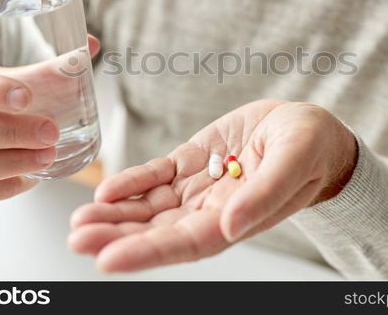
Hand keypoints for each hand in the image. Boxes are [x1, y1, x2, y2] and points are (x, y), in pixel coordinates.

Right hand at [0, 35, 100, 202]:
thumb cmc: (2, 99)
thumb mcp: (20, 77)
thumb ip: (53, 62)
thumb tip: (92, 45)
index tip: (26, 97)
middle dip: (12, 133)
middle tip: (50, 133)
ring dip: (11, 162)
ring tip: (47, 157)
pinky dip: (4, 186)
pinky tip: (30, 178)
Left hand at [68, 99, 357, 270]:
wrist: (307, 128)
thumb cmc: (309, 148)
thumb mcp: (293, 161)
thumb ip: (264, 193)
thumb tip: (231, 224)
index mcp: (235, 219)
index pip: (185, 244)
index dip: (146, 252)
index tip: (108, 259)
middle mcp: (210, 210)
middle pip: (156, 230)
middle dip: (116, 235)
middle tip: (78, 237)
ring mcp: (197, 186)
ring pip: (149, 206)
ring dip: (114, 213)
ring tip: (79, 218)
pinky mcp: (190, 161)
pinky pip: (156, 175)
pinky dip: (132, 181)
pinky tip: (107, 188)